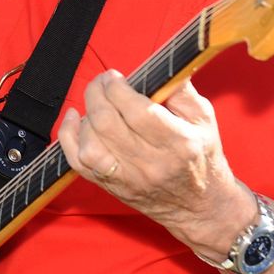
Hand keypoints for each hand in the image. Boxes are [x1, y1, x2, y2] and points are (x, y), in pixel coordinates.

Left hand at [56, 72, 256, 257]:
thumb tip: (157, 66)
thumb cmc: (202, 158)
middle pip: (107, 124)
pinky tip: (74, 120)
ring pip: (90, 144)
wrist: (201, 207)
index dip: (117, 88)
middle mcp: (151, 164)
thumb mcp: (204, 119)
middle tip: (102, 83)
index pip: (136, 111)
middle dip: (97, 94)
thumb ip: (181, 89)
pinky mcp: (111, 187)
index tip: (115, 77)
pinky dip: (68, 137)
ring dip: (86, 116)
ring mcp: (128, 179)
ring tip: (97, 104)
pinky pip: (78, 163)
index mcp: (178, 143)